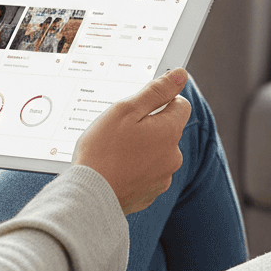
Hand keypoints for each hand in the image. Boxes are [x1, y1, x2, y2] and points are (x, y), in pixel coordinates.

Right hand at [73, 68, 190, 214]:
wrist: (89, 196)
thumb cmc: (103, 150)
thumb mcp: (126, 110)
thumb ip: (156, 91)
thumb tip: (180, 75)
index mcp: (170, 131)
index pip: (181, 104)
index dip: (160, 100)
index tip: (139, 107)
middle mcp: (173, 156)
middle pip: (167, 130)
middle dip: (148, 126)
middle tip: (119, 130)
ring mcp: (162, 178)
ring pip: (156, 152)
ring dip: (142, 148)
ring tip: (114, 152)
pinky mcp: (150, 194)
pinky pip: (146, 173)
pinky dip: (135, 169)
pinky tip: (115, 169)